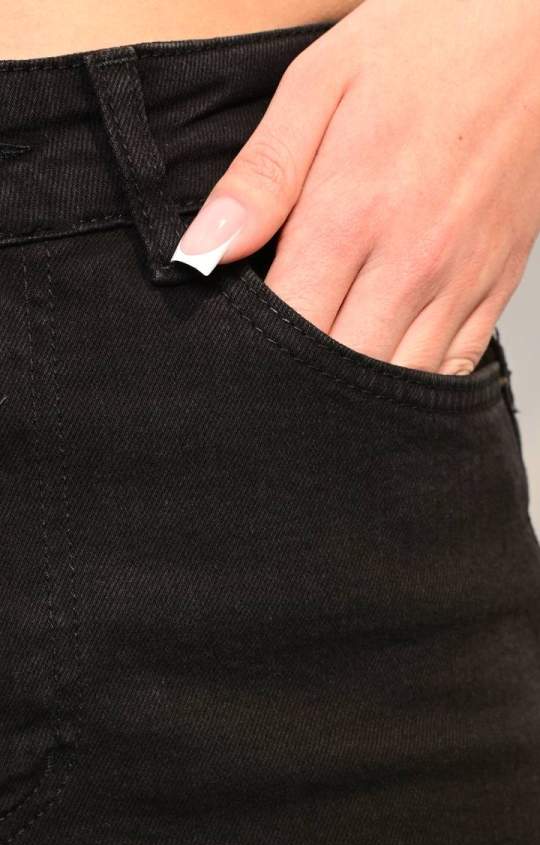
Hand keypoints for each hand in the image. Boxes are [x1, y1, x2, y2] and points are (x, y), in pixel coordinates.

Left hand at [171, 0, 539, 374]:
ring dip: (352, 391)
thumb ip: (261, 178)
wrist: (531, 32)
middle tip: (272, 363)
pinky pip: (450, 372)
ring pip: (392, 384)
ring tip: (322, 371)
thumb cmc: (424, 47)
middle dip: (296, 378)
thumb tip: (200, 252)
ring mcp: (459, 283)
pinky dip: (411, 386)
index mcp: (352, 214)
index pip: (286, 325)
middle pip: (336, 368)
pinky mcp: (495, 289)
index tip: (230, 344)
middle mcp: (410, 263)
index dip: (251, 347)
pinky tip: (381, 364)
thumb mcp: (319, 86)